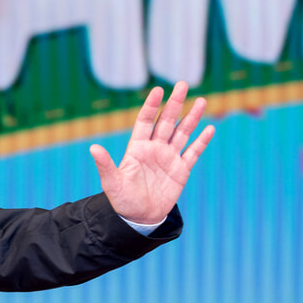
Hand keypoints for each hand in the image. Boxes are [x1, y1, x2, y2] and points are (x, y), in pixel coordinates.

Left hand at [90, 82, 214, 224]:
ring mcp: (169, 158)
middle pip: (167, 122)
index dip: (151, 106)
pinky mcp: (181, 170)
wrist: (139, 218)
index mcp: (137, 148)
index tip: (158, 90)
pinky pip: (193, 153)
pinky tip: (209, 129)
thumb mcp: (112, 183)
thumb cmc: (122, 200)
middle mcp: (155, 149)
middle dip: (175, 104)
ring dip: (192, 118)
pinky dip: (201, 141)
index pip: (145, 121)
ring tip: (201, 100)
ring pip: (183, 133)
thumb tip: (93, 148)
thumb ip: (105, 165)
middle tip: (183, 84)